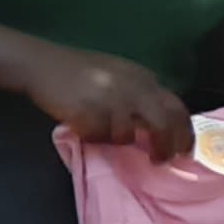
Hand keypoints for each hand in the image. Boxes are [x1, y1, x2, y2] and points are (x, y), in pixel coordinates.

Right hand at [20, 42, 188, 157]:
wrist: (41, 64)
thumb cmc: (79, 71)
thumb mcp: (119, 77)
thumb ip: (140, 95)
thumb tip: (161, 127)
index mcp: (142, 78)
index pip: (176, 108)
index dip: (183, 132)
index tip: (183, 152)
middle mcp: (132, 87)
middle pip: (162, 124)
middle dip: (163, 146)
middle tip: (159, 160)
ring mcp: (110, 99)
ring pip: (126, 134)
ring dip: (115, 139)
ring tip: (99, 130)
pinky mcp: (88, 111)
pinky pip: (99, 136)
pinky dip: (92, 136)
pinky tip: (82, 125)